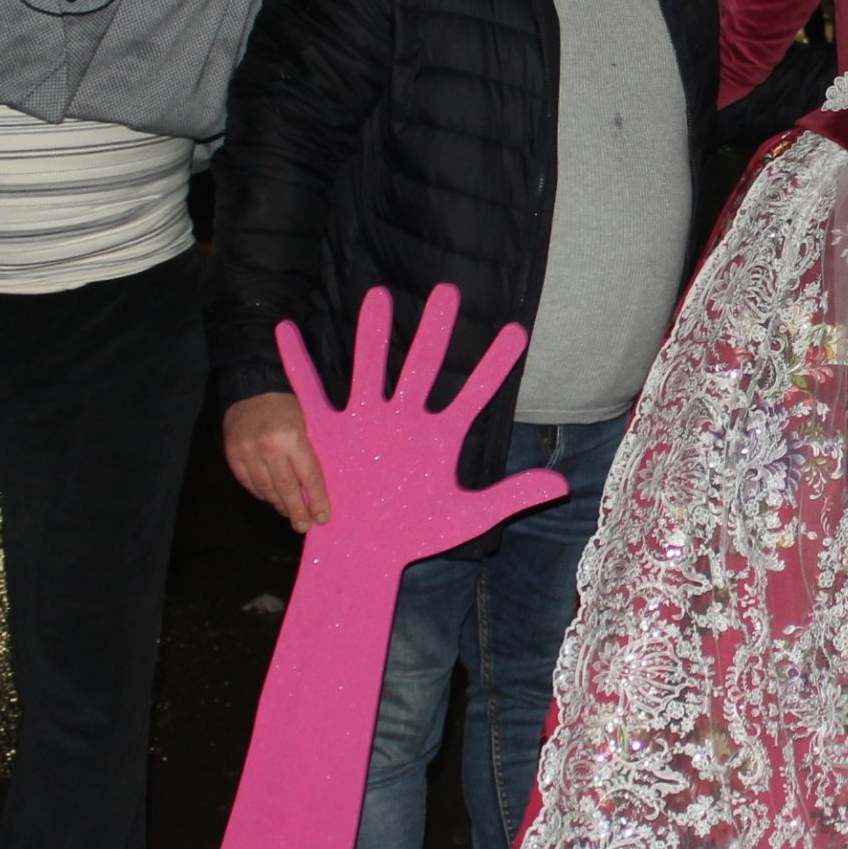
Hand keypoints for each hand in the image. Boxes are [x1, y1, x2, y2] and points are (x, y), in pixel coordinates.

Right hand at [224, 392, 330, 532]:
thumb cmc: (286, 404)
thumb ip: (308, 453)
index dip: (316, 500)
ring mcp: (248, 452)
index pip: (308, 477)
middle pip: (286, 489)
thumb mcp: (306, 422)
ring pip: (265, 489)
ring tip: (289, 513)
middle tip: (304, 526)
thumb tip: (314, 488)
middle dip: (297, 512)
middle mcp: (268, 448)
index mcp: (292, 438)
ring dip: (279, 504)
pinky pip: (248, 483)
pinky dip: (261, 493)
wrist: (251, 385)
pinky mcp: (232, 454)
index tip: (322, 517)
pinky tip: (271, 497)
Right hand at [278, 285, 565, 562]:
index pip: (475, 393)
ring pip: (369, 368)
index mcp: (439, 435)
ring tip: (375, 297)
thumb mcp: (468, 517)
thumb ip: (512, 497)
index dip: (496, 364)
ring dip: (371, 335)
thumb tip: (562, 484)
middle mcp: (404, 419)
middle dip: (434, 330)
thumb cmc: (415, 536)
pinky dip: (296, 364)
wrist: (364, 556)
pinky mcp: (330, 435)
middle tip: (448, 291)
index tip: (517, 331)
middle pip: (422, 365)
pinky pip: (310, 394)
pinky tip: (285, 330)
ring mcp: (366, 422)